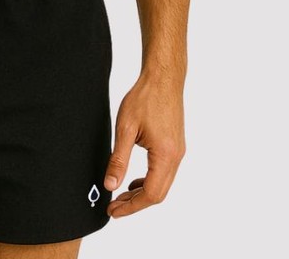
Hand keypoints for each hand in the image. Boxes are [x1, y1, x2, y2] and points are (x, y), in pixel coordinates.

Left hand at [104, 73, 185, 218]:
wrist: (163, 78)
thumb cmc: (145, 98)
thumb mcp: (126, 128)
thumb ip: (119, 159)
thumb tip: (110, 185)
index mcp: (166, 155)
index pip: (150, 194)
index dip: (131, 207)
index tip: (112, 211)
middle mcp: (176, 157)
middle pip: (158, 194)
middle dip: (135, 204)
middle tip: (113, 208)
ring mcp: (178, 152)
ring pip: (162, 184)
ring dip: (142, 194)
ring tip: (120, 196)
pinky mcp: (175, 146)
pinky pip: (164, 173)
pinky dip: (149, 181)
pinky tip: (134, 180)